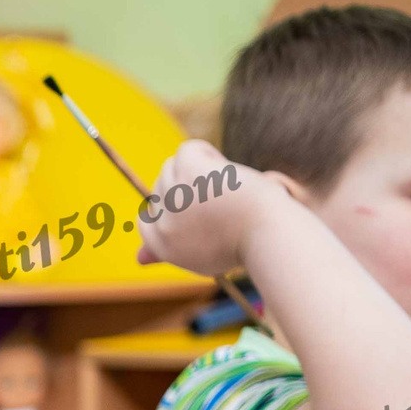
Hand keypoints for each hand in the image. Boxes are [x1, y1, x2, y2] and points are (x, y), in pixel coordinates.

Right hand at [133, 140, 289, 276]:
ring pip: (173, 167)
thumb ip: (165, 252)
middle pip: (161, 189)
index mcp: (162, 247)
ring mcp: (173, 197)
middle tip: (224, 203)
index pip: (146, 219)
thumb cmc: (242, 246)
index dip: (172, 209)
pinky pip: (187, 150)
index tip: (201, 210)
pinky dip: (206, 153)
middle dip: (189, 188)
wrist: (271, 235)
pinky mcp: (188, 173)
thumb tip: (139, 259)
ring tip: (228, 186)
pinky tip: (224, 168)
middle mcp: (161, 223)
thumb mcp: (198, 256)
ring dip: (201, 169)